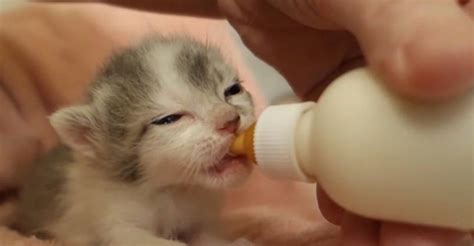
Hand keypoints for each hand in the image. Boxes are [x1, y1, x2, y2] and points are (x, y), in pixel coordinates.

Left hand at [217, 0, 472, 244]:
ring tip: (372, 239)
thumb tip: (456, 71)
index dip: (473, 154)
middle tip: (418, 242)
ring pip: (407, 159)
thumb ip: (406, 18)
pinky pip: (359, 157)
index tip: (464, 201)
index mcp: (456, 27)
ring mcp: (392, 90)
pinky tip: (338, 209)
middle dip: (440, 199)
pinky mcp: (350, 107)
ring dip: (395, 208)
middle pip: (454, 143)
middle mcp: (436, 61)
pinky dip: (350, 188)